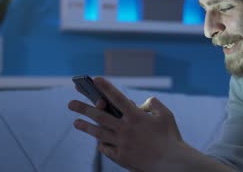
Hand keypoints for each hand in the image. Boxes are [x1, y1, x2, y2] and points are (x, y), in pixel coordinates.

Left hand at [68, 77, 183, 171]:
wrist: (171, 163)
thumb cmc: (171, 137)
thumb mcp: (166, 115)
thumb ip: (153, 104)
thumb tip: (141, 103)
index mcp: (137, 116)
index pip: (118, 98)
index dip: (106, 88)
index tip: (95, 79)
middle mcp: (126, 129)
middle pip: (100, 116)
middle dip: (83, 108)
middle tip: (70, 103)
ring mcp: (122, 143)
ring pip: (99, 133)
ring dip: (85, 126)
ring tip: (75, 122)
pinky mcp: (121, 157)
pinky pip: (106, 148)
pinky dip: (101, 143)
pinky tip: (97, 140)